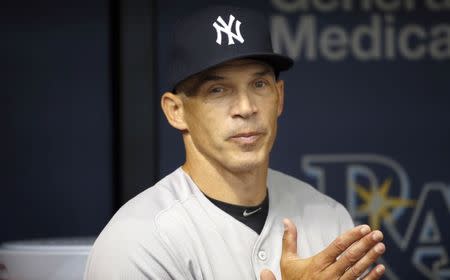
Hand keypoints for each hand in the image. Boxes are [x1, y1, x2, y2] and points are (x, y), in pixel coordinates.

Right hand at [260, 219, 385, 279]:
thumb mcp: (287, 261)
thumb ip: (289, 240)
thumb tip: (286, 221)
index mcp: (317, 263)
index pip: (338, 246)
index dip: (351, 236)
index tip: (363, 228)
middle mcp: (329, 274)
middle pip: (350, 256)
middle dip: (365, 244)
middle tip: (377, 234)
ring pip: (357, 270)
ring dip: (370, 258)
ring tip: (380, 246)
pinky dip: (371, 277)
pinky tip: (380, 268)